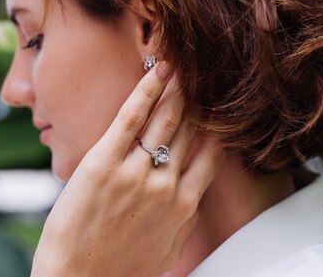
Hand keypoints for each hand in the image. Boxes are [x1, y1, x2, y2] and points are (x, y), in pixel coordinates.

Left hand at [30, 62, 224, 276]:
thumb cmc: (119, 268)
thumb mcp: (166, 248)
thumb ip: (182, 217)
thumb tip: (191, 193)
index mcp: (183, 205)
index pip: (210, 153)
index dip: (216, 124)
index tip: (219, 104)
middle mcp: (165, 184)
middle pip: (189, 130)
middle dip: (196, 99)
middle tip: (202, 73)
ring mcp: (135, 172)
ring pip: (165, 120)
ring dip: (177, 89)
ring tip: (183, 65)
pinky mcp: (103, 163)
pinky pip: (130, 119)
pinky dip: (146, 91)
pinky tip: (157, 71)